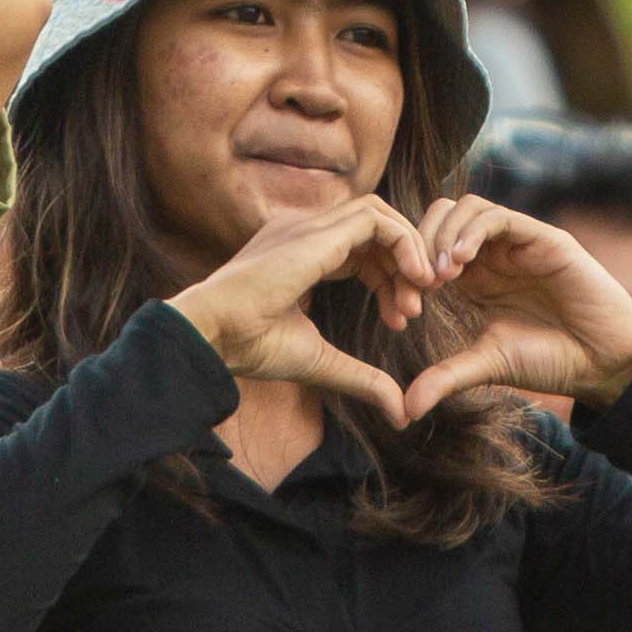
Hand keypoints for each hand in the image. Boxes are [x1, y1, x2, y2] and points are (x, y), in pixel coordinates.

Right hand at [164, 194, 439, 420]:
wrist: (215, 334)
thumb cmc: (250, 346)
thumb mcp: (321, 362)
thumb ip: (362, 378)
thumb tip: (400, 414)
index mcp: (298, 253)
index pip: (360, 249)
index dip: (388, 280)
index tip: (399, 321)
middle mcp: (303, 231)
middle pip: (374, 230)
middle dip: (404, 267)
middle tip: (414, 311)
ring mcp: (308, 226)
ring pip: (379, 217)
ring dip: (408, 253)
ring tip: (416, 298)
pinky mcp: (317, 232)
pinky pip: (376, 220)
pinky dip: (405, 243)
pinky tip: (413, 279)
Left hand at [386, 195, 631, 418]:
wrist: (603, 362)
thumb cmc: (551, 361)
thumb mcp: (488, 364)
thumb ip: (446, 377)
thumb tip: (406, 410)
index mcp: (474, 276)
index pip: (426, 246)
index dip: (405, 271)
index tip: (403, 308)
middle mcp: (494, 253)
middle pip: (440, 216)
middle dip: (418, 245)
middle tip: (416, 285)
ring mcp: (518, 242)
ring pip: (466, 208)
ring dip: (442, 236)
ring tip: (439, 276)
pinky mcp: (543, 238)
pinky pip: (499, 218)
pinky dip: (472, 232)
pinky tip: (460, 262)